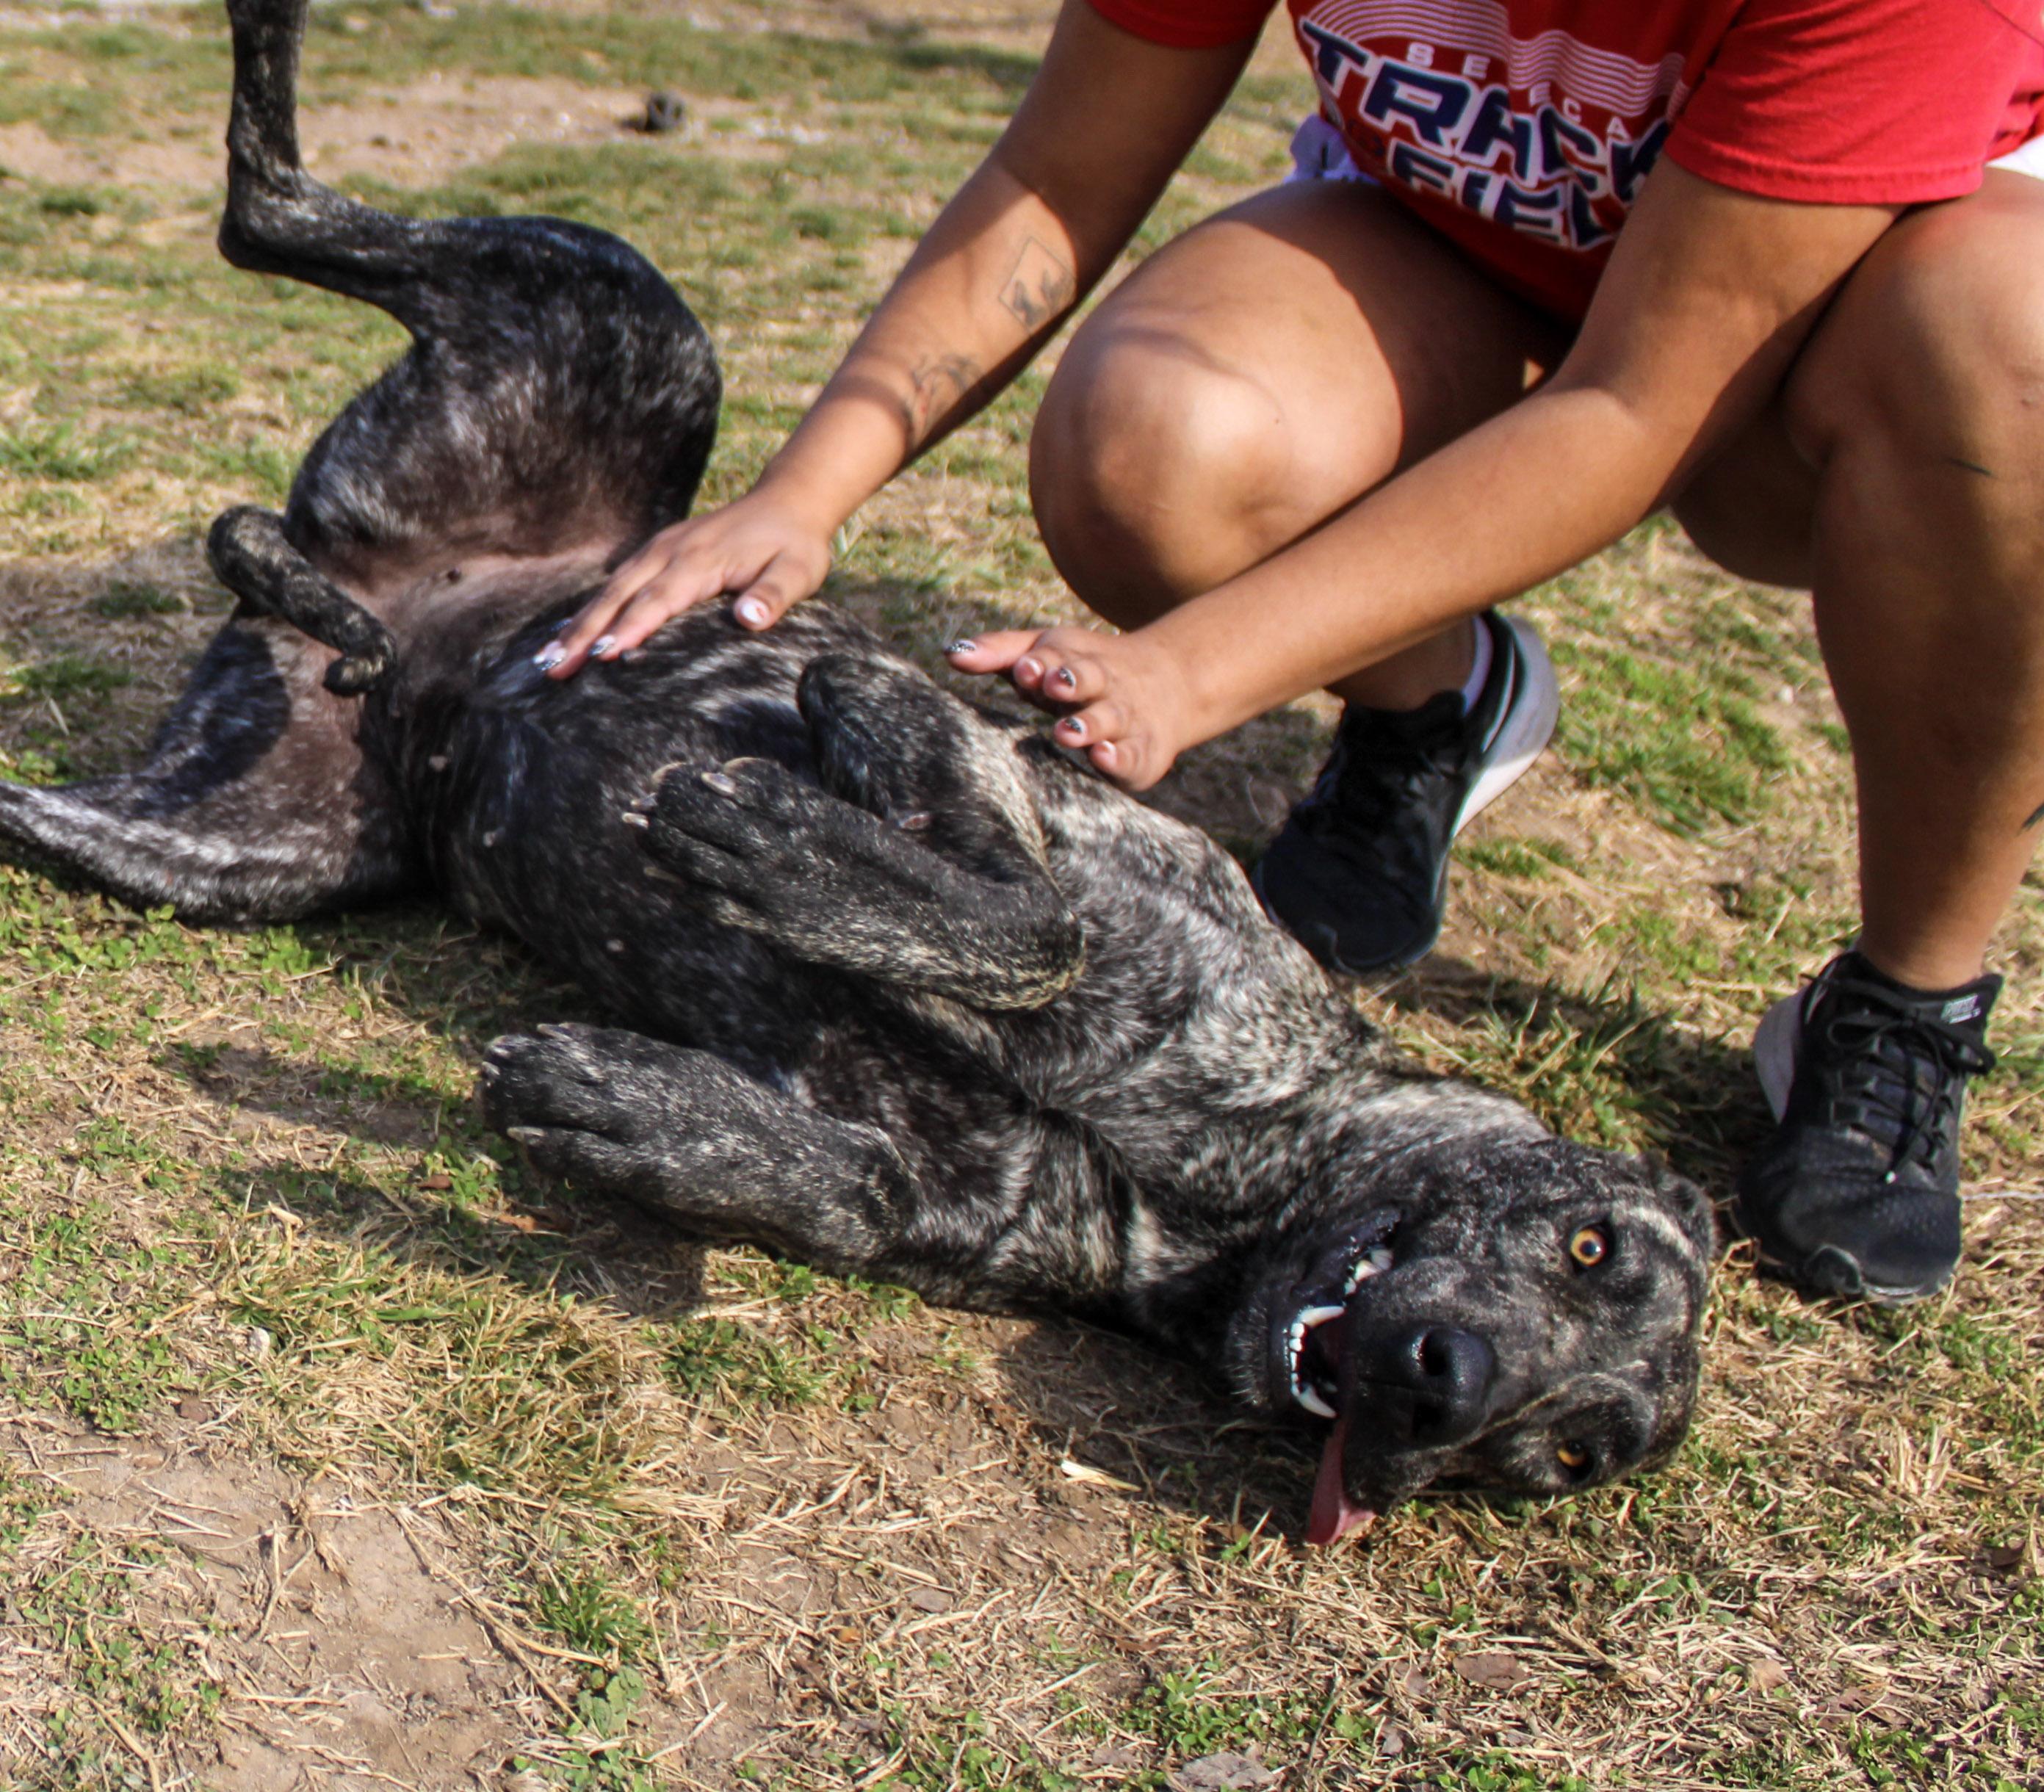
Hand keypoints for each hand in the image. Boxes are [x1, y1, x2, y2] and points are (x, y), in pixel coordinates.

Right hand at [540, 488, 833, 676]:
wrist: (788, 503)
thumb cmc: (795, 545)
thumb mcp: (798, 572)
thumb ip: (774, 596)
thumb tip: (750, 618)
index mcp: (700, 561)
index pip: (658, 601)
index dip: (630, 629)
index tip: (601, 656)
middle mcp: (670, 552)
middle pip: (619, 596)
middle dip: (585, 633)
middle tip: (553, 668)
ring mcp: (660, 549)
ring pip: (611, 589)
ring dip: (579, 624)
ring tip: (548, 658)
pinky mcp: (658, 551)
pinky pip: (618, 582)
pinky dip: (593, 607)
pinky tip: (572, 631)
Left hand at [946, 624, 1195, 790]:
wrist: (1171, 683)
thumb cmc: (1083, 671)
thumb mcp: (1045, 652)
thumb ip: (999, 652)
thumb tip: (949, 651)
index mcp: (1073, 659)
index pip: (1056, 657)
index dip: (1040, 663)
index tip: (1023, 669)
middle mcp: (1103, 685)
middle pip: (1088, 678)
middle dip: (1070, 680)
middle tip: (1051, 685)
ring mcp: (1125, 717)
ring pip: (1109, 718)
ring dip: (1089, 724)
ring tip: (1066, 732)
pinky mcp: (1143, 751)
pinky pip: (1134, 754)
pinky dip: (1121, 757)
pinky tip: (1104, 757)